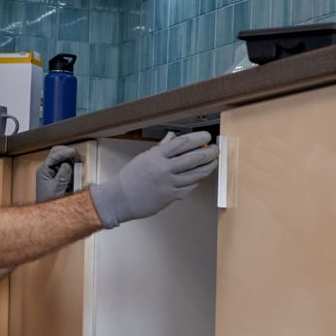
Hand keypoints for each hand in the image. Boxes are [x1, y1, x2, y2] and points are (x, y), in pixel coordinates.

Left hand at [34, 145, 77, 203]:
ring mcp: (53, 172)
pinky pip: (65, 167)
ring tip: (78, 162)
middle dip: (67, 153)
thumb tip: (67, 165)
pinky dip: (72, 166)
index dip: (65, 152)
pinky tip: (76, 169)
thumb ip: (62, 176)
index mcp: (44, 170)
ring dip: (70, 159)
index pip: (54, 155)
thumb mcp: (56, 189)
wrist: (47, 213)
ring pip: (62, 159)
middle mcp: (48, 169)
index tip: (73, 152)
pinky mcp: (58, 177)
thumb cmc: (48, 202)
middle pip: (57, 153)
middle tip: (77, 156)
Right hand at [89, 131, 218, 228]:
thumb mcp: (144, 158)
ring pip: (195, 174)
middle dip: (209, 152)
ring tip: (213, 162)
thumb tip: (172, 137)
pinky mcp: (170, 197)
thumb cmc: (130, 177)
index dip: (198, 138)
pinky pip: (189, 188)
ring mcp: (168, 184)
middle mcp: (164, 169)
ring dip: (207, 167)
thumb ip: (161, 148)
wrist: (119, 198)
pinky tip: (200, 177)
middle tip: (216, 149)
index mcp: (157, 156)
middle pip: (193, 158)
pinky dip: (196, 181)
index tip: (207, 136)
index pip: (182, 143)